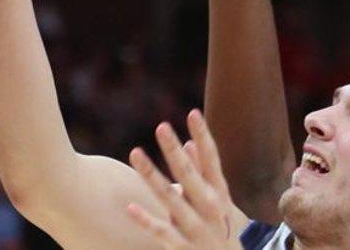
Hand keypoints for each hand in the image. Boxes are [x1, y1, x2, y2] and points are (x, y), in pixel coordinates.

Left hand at [126, 109, 244, 248]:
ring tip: (135, 153)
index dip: (203, 136)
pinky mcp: (182, 246)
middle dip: (174, 151)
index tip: (192, 113)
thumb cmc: (219, 227)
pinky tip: (130, 207)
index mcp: (219, 193)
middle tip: (161, 126)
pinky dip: (147, 220)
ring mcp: (196, 227)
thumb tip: (189, 142)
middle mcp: (209, 208)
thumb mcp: (217, 200)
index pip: (212, 160)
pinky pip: (162, 232)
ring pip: (171, 199)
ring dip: (152, 175)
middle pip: (189, 175)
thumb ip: (203, 171)